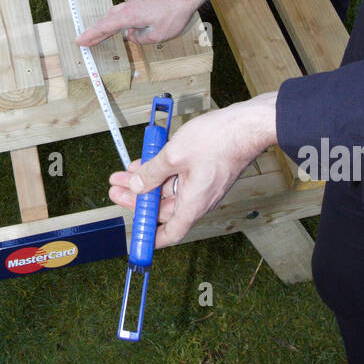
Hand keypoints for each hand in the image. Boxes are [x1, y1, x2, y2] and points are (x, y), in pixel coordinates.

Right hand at [78, 0, 212, 46]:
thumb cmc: (173, 13)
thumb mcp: (158, 35)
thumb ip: (141, 39)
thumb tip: (132, 36)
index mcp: (129, 16)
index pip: (104, 27)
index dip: (91, 35)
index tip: (80, 41)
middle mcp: (128, 8)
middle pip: (107, 20)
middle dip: (96, 32)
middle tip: (85, 41)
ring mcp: (134, 3)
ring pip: (116, 15)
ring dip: (107, 26)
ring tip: (100, 36)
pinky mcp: (141, 2)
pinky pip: (125, 13)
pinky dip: (118, 21)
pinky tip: (124, 28)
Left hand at [108, 94, 278, 246]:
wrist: (246, 125)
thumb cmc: (219, 141)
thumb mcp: (175, 155)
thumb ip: (152, 173)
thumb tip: (137, 186)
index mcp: (193, 203)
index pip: (171, 233)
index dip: (151, 238)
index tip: (135, 236)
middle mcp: (198, 198)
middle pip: (163, 209)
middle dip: (137, 199)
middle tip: (116, 189)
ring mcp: (201, 184)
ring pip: (167, 189)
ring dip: (145, 182)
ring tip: (124, 174)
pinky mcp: (203, 171)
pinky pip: (176, 177)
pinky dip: (159, 171)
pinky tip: (144, 162)